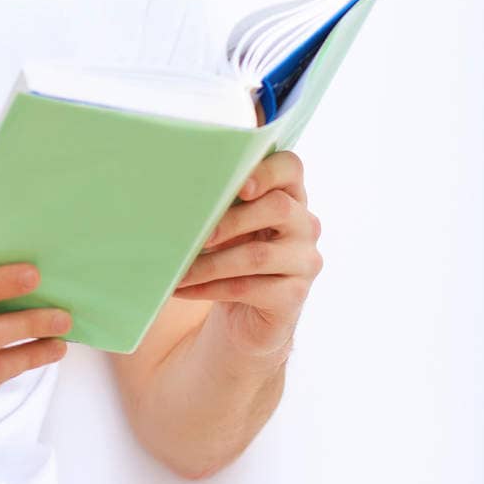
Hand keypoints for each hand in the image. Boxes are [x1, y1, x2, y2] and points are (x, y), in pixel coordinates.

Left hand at [171, 150, 322, 358]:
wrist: (248, 316)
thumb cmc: (233, 256)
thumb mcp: (230, 225)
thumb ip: (221, 204)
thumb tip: (179, 197)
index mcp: (290, 195)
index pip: (290, 167)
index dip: (267, 171)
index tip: (239, 185)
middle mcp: (306, 224)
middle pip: (277, 208)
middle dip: (230, 220)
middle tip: (194, 234)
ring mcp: (305, 261)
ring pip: (257, 255)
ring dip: (209, 264)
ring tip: (178, 270)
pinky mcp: (295, 295)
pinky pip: (249, 288)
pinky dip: (210, 288)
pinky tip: (183, 289)